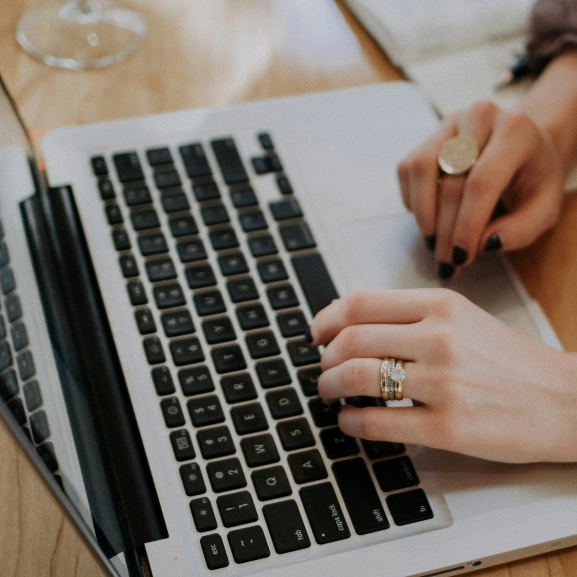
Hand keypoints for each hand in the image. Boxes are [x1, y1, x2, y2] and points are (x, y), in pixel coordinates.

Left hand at [310, 289, 576, 462]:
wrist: (566, 399)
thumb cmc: (510, 360)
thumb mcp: (463, 318)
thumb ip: (410, 316)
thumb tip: (350, 327)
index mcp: (440, 305)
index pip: (360, 303)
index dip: (326, 319)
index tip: (316, 334)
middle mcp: (439, 337)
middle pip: (351, 340)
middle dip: (324, 358)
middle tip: (322, 369)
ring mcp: (443, 382)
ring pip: (356, 377)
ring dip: (329, 386)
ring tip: (329, 393)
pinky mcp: (448, 427)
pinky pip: (377, 422)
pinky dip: (350, 422)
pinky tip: (349, 422)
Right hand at [397, 101, 563, 277]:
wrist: (522, 147)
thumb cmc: (532, 178)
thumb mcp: (544, 208)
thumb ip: (521, 229)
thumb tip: (483, 244)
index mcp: (515, 131)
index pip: (481, 182)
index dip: (466, 225)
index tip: (461, 256)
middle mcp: (479, 118)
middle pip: (450, 182)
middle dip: (445, 230)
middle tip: (446, 261)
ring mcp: (449, 124)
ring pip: (420, 170)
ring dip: (423, 214)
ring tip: (433, 241)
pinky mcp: (428, 137)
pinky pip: (407, 170)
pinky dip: (413, 201)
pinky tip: (430, 217)